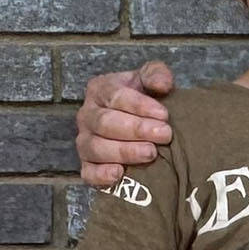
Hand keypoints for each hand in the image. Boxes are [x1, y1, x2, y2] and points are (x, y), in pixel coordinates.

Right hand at [76, 61, 173, 187]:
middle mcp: (87, 115)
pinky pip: (88, 172)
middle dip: (136, 129)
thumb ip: (156, 74)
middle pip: (105, 122)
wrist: (139, 124)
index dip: (139, 105)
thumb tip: (162, 84)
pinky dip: (101, 175)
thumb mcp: (149, 80)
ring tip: (151, 153)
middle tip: (164, 135)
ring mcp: (84, 142)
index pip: (114, 96)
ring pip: (96, 147)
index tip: (164, 115)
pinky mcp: (87, 166)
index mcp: (99, 90)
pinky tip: (120, 174)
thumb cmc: (143, 100)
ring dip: (124, 151)